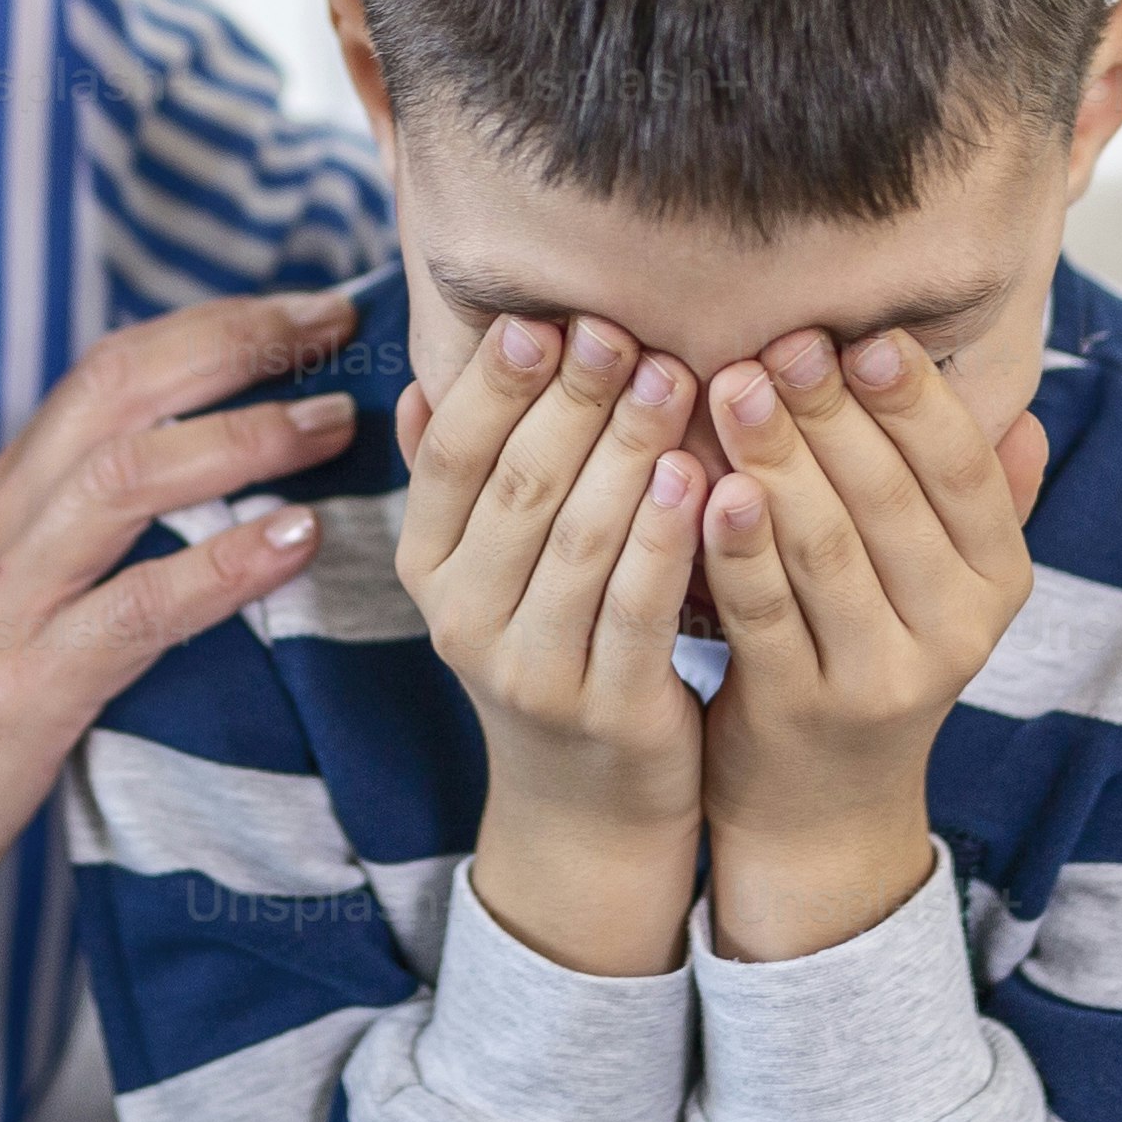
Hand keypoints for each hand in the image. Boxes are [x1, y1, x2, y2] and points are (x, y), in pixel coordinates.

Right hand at [0, 288, 361, 1062]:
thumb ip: (63, 532)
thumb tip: (176, 483)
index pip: (106, 371)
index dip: (210, 329)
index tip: (301, 313)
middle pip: (122, 391)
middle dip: (236, 344)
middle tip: (337, 324)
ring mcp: (8, 603)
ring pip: (128, 476)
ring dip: (243, 438)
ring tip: (334, 422)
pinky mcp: (26, 687)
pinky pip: (137, 607)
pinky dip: (224, 566)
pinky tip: (296, 540)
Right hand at [395, 312, 711, 974]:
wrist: (587, 806)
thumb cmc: (552, 648)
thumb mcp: (488, 573)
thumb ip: (462, 485)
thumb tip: (416, 384)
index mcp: (427, 570)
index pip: (450, 458)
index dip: (495, 383)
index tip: (545, 315)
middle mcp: (461, 621)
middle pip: (518, 489)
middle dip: (574, 400)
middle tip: (626, 330)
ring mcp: (531, 673)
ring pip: (579, 543)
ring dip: (628, 452)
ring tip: (675, 379)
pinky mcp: (606, 712)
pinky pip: (639, 611)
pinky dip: (669, 539)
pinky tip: (706, 477)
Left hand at [691, 327, 1054, 961]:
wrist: (823, 808)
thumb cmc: (872, 652)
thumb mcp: (944, 587)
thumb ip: (983, 504)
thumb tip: (1027, 416)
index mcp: (997, 582)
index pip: (963, 472)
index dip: (914, 400)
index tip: (862, 335)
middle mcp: (955, 632)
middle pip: (889, 499)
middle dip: (831, 411)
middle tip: (778, 343)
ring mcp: (879, 678)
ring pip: (825, 547)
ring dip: (777, 458)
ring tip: (732, 386)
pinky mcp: (800, 710)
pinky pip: (764, 610)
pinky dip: (734, 545)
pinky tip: (704, 484)